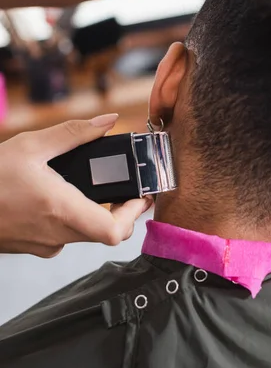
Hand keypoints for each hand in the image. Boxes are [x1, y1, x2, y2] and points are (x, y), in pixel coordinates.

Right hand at [0, 114, 151, 256]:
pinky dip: (72, 217)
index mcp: (60, 209)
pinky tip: (61, 196)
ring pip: (85, 233)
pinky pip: (65, 235)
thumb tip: (108, 121)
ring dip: (95, 212)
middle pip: (105, 231)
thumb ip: (74, 133)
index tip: (141, 195)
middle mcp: (56, 233)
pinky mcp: (35, 246)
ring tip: (92, 186)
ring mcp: (45, 244)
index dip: (135, 215)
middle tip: (125, 187)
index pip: (114, 231)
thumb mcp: (30, 146)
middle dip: (119, 209)